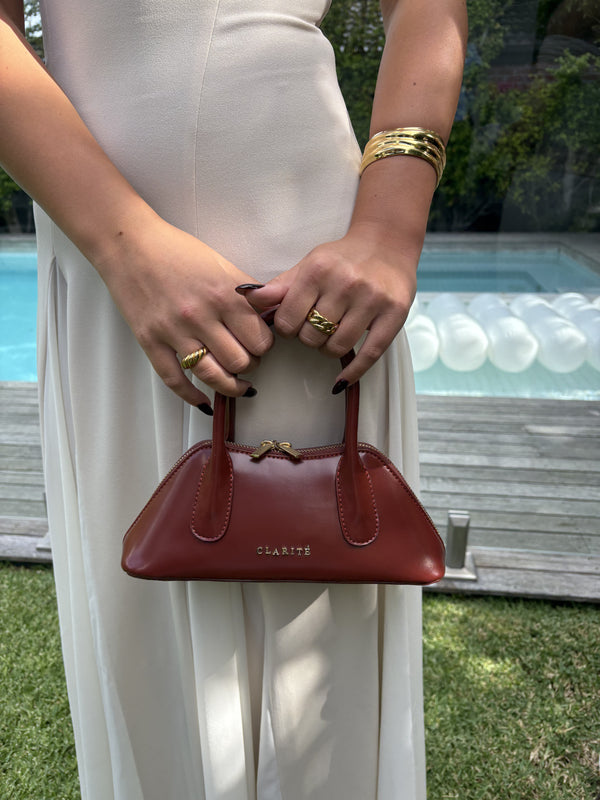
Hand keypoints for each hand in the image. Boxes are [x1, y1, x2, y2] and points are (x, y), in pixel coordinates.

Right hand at [93, 216, 273, 405]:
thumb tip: (268, 316)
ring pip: (213, 376)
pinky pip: (175, 380)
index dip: (265, 346)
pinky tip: (204, 400)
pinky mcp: (151, 341)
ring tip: (237, 385)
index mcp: (225, 294)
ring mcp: (174, 331)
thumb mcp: (221, 264)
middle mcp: (202, 315)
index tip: (261, 344)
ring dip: (230, 386)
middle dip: (250, 365)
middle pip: (240, 361)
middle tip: (248, 360)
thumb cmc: (176, 250)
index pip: (260, 339)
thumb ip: (246, 293)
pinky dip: (192, 396)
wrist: (128, 244)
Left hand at [242, 222, 417, 388]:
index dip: (287, 328)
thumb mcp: (308, 266)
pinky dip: (353, 372)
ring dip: (329, 349)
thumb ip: (279, 287)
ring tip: (332, 336)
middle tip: (315, 328)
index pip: (288, 320)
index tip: (294, 324)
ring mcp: (372, 300)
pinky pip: (370, 355)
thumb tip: (245, 296)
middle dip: (309, 338)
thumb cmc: (343, 258)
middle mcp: (346, 283)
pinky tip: (342, 379)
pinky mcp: (394, 314)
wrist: (387, 244)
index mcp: (318, 271)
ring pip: (337, 348)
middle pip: (312, 336)